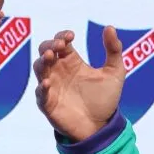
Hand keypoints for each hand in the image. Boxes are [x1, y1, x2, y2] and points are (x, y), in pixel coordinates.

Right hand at [33, 27, 125, 141]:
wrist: (102, 127)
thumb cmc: (105, 99)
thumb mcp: (115, 73)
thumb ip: (114, 50)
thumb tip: (109, 27)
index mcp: (72, 61)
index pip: (60, 42)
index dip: (62, 36)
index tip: (71, 36)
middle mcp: (59, 71)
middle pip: (45, 51)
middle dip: (49, 45)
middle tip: (59, 45)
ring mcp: (52, 87)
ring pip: (39, 68)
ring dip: (42, 61)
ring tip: (50, 56)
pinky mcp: (48, 104)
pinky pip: (40, 94)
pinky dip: (41, 88)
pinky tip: (47, 83)